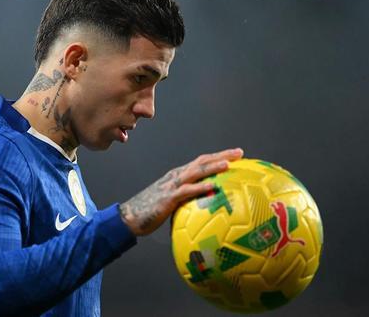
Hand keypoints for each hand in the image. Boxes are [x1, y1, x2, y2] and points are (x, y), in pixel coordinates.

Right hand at [119, 148, 243, 235]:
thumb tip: (205, 210)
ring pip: (195, 172)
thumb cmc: (150, 212)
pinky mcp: (168, 198)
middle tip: (239, 153)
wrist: (129, 217)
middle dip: (221, 155)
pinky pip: (186, 191)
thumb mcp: (172, 204)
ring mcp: (171, 185)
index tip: (235, 155)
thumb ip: (187, 202)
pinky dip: (200, 187)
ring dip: (212, 167)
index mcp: (178, 176)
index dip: (217, 156)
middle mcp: (176, 176)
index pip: (201, 162)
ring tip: (228, 164)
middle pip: (201, 161)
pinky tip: (212, 187)